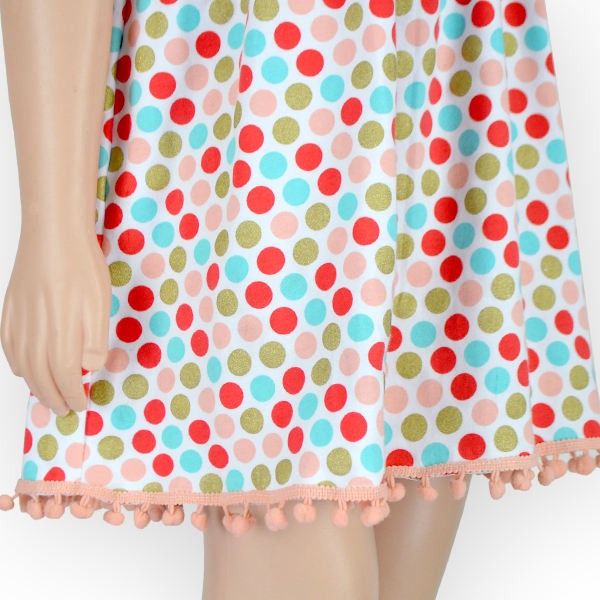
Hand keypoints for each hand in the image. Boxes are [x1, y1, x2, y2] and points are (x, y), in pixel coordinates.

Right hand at [0, 225, 110, 415]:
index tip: (82, 404)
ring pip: (23, 366)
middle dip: (54, 398)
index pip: (65, 377)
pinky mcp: (9, 310)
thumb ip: (94, 341)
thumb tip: (88, 369)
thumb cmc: (81, 267)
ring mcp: (18, 322)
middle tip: (64, 410)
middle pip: (41, 377)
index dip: (73, 395)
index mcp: (61, 335)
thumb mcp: (99, 306)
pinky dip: (16, 364)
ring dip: (35, 386)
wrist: (52, 235)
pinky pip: (9, 347)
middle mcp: (35, 334)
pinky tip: (23, 369)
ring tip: (47, 396)